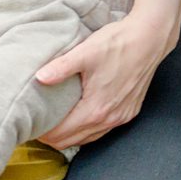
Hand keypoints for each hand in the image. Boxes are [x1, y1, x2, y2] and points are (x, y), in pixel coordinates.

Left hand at [36, 9, 177, 149]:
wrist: (149, 38)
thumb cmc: (118, 43)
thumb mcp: (85, 52)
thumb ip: (60, 67)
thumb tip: (38, 78)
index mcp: (96, 109)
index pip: (61, 134)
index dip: (43, 133)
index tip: (31, 124)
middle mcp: (110, 119)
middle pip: (72, 141)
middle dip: (52, 137)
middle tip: (37, 124)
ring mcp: (122, 117)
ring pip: (88, 138)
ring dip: (70, 134)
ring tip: (54, 122)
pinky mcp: (130, 111)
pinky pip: (103, 130)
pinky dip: (87, 129)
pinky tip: (79, 118)